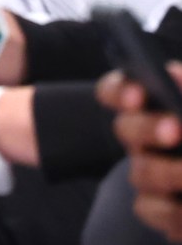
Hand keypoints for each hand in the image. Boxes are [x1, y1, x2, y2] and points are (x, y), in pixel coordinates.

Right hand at [98, 66, 181, 241]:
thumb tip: (174, 74)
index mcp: (145, 105)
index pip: (113, 91)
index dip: (119, 92)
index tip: (139, 94)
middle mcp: (138, 136)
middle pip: (125, 129)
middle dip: (148, 129)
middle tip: (176, 129)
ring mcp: (144, 170)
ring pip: (140, 171)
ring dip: (168, 172)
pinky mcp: (154, 206)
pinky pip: (149, 209)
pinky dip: (171, 212)